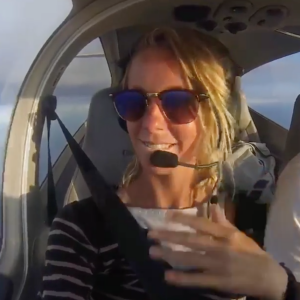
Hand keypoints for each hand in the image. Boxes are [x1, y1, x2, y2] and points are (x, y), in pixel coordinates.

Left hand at [148, 204, 287, 299]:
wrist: (267, 276)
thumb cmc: (251, 252)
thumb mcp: (238, 234)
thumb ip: (223, 221)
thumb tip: (212, 206)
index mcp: (225, 234)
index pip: (201, 224)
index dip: (183, 219)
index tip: (166, 216)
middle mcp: (219, 247)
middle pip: (190, 240)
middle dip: (169, 237)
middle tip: (151, 235)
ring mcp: (218, 265)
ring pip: (190, 259)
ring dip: (170, 255)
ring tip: (153, 252)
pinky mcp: (218, 281)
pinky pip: (197, 279)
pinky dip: (182, 278)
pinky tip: (168, 275)